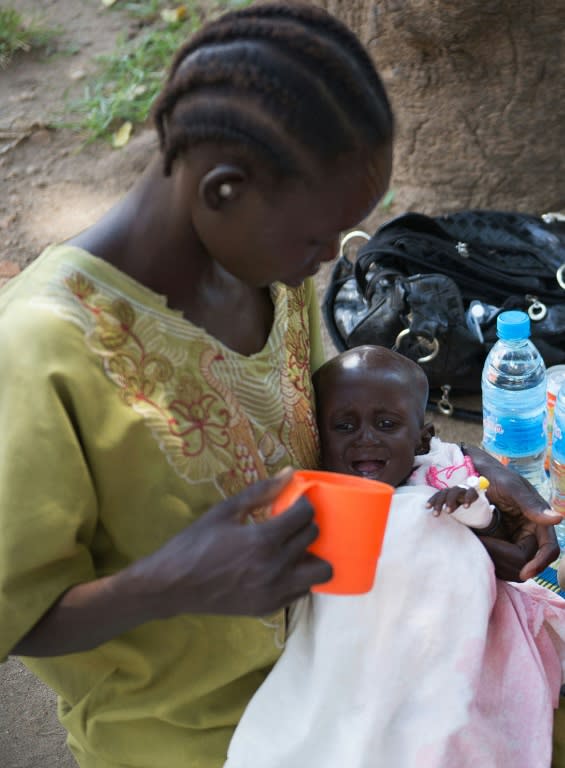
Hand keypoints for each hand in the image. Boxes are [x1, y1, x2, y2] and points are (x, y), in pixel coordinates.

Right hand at [133, 469, 332, 618]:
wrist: (172, 585)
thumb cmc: (195, 543)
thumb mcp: (225, 510)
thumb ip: (261, 492)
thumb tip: (291, 472)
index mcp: (263, 539)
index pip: (306, 516)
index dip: (303, 505)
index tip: (294, 503)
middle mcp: (275, 567)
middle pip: (313, 538)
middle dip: (305, 525)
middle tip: (290, 522)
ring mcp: (275, 591)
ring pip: (319, 571)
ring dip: (310, 555)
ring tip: (292, 548)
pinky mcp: (270, 607)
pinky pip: (301, 590)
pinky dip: (297, 576)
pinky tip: (279, 567)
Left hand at [426, 486, 478, 515]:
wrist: (474, 497)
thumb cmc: (459, 502)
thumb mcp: (452, 506)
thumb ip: (446, 508)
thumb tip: (436, 514)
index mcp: (447, 492)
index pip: (437, 495)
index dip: (432, 500)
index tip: (427, 507)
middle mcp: (453, 490)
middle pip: (444, 494)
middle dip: (439, 503)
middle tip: (435, 515)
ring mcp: (462, 489)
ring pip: (455, 492)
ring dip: (450, 501)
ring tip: (448, 511)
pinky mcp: (472, 491)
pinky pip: (469, 493)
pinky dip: (467, 499)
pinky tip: (466, 506)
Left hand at [464, 445, 559, 580]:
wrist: (478, 475)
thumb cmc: (496, 477)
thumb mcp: (511, 487)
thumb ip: (530, 504)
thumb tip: (557, 519)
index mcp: (540, 521)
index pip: (548, 550)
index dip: (539, 564)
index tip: (524, 574)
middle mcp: (531, 534)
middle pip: (527, 562)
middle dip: (506, 559)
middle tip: (483, 544)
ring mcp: (517, 541)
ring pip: (513, 567)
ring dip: (496, 560)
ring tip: (479, 541)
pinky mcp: (503, 545)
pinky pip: (500, 563)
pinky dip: (490, 559)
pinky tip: (478, 546)